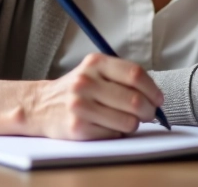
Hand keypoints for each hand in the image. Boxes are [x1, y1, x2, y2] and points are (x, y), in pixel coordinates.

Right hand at [0, 53, 162, 139]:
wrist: (40, 106)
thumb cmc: (76, 89)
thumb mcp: (94, 71)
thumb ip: (122, 77)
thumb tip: (155, 96)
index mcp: (95, 63)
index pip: (135, 74)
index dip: (153, 89)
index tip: (158, 99)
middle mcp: (86, 82)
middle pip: (135, 100)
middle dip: (149, 111)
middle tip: (149, 115)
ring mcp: (80, 105)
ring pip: (128, 121)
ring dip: (134, 124)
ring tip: (127, 120)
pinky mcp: (77, 127)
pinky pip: (113, 134)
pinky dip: (117, 133)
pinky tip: (108, 125)